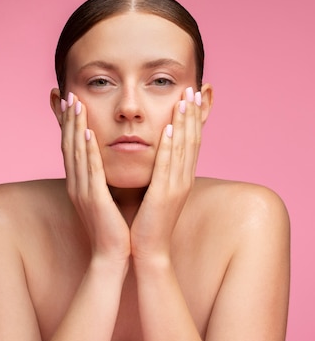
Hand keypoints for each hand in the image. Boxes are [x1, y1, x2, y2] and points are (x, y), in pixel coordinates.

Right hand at [60, 92, 130, 261]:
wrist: (111, 257)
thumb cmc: (111, 230)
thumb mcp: (104, 200)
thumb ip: (101, 181)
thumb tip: (105, 166)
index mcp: (79, 184)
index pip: (71, 149)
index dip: (70, 125)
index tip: (73, 104)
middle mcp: (76, 184)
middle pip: (69, 145)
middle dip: (69, 120)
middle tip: (69, 96)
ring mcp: (82, 191)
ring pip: (76, 153)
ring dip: (76, 127)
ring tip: (77, 105)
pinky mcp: (93, 199)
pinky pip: (90, 170)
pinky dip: (87, 151)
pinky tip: (87, 133)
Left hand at [130, 86, 202, 260]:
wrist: (148, 251)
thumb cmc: (147, 222)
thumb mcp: (156, 193)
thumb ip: (157, 174)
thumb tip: (152, 155)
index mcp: (179, 179)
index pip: (188, 142)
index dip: (191, 119)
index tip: (190, 97)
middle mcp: (182, 180)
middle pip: (190, 140)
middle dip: (192, 114)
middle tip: (192, 88)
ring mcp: (176, 188)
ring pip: (182, 149)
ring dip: (184, 122)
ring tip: (183, 99)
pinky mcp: (164, 196)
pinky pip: (168, 166)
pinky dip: (169, 146)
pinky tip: (168, 128)